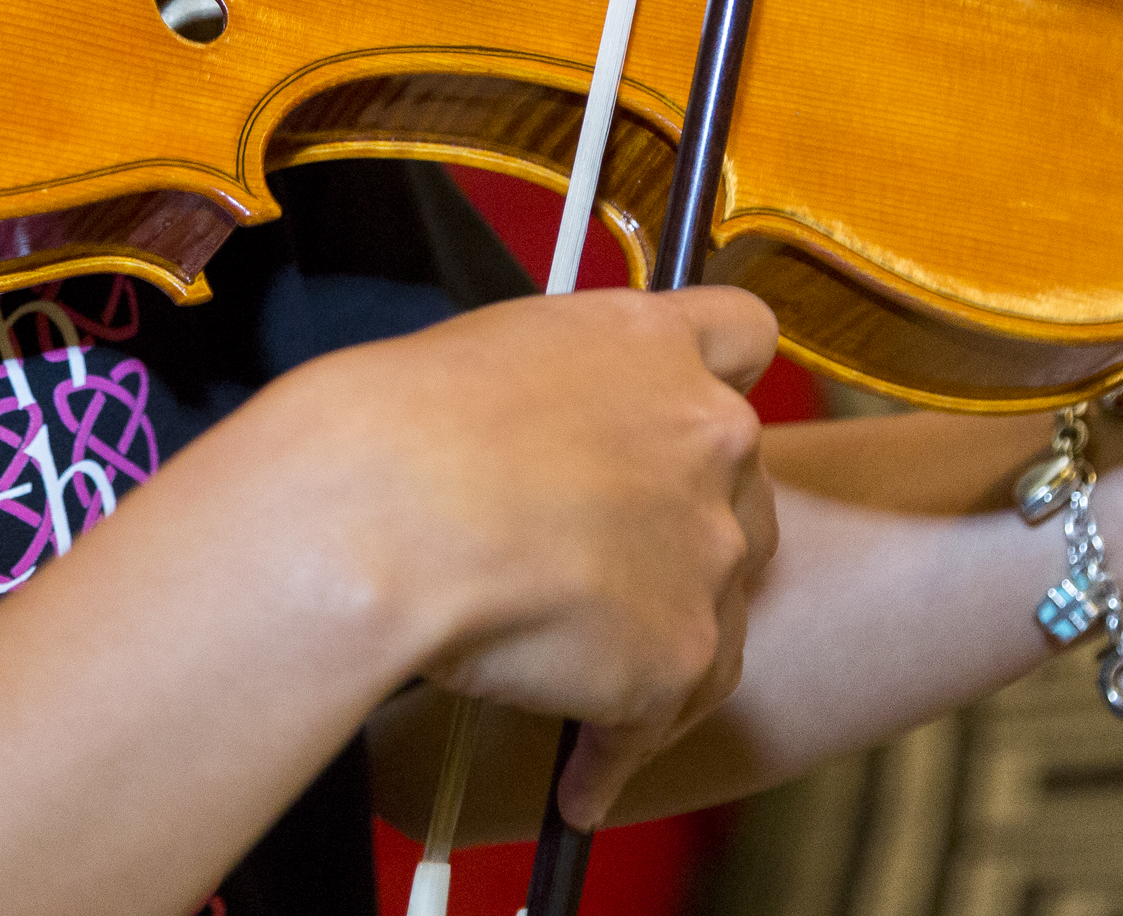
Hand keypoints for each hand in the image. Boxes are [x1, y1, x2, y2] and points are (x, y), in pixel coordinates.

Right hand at [237, 284, 780, 827]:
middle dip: (686, 533)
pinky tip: (577, 788)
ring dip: (661, 648)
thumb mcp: (491, 356)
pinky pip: (662, 717)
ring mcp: (706, 547)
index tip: (677, 423)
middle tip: (603, 573)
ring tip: (584, 695)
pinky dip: (618, 753)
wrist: (379, 515)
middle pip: (742, 491)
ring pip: (718, 610)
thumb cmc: (394, 427)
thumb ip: (563, 390)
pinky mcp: (680, 651)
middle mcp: (708, 434)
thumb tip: (549, 448)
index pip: (742, 334)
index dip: (713, 381)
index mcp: (654, 342)